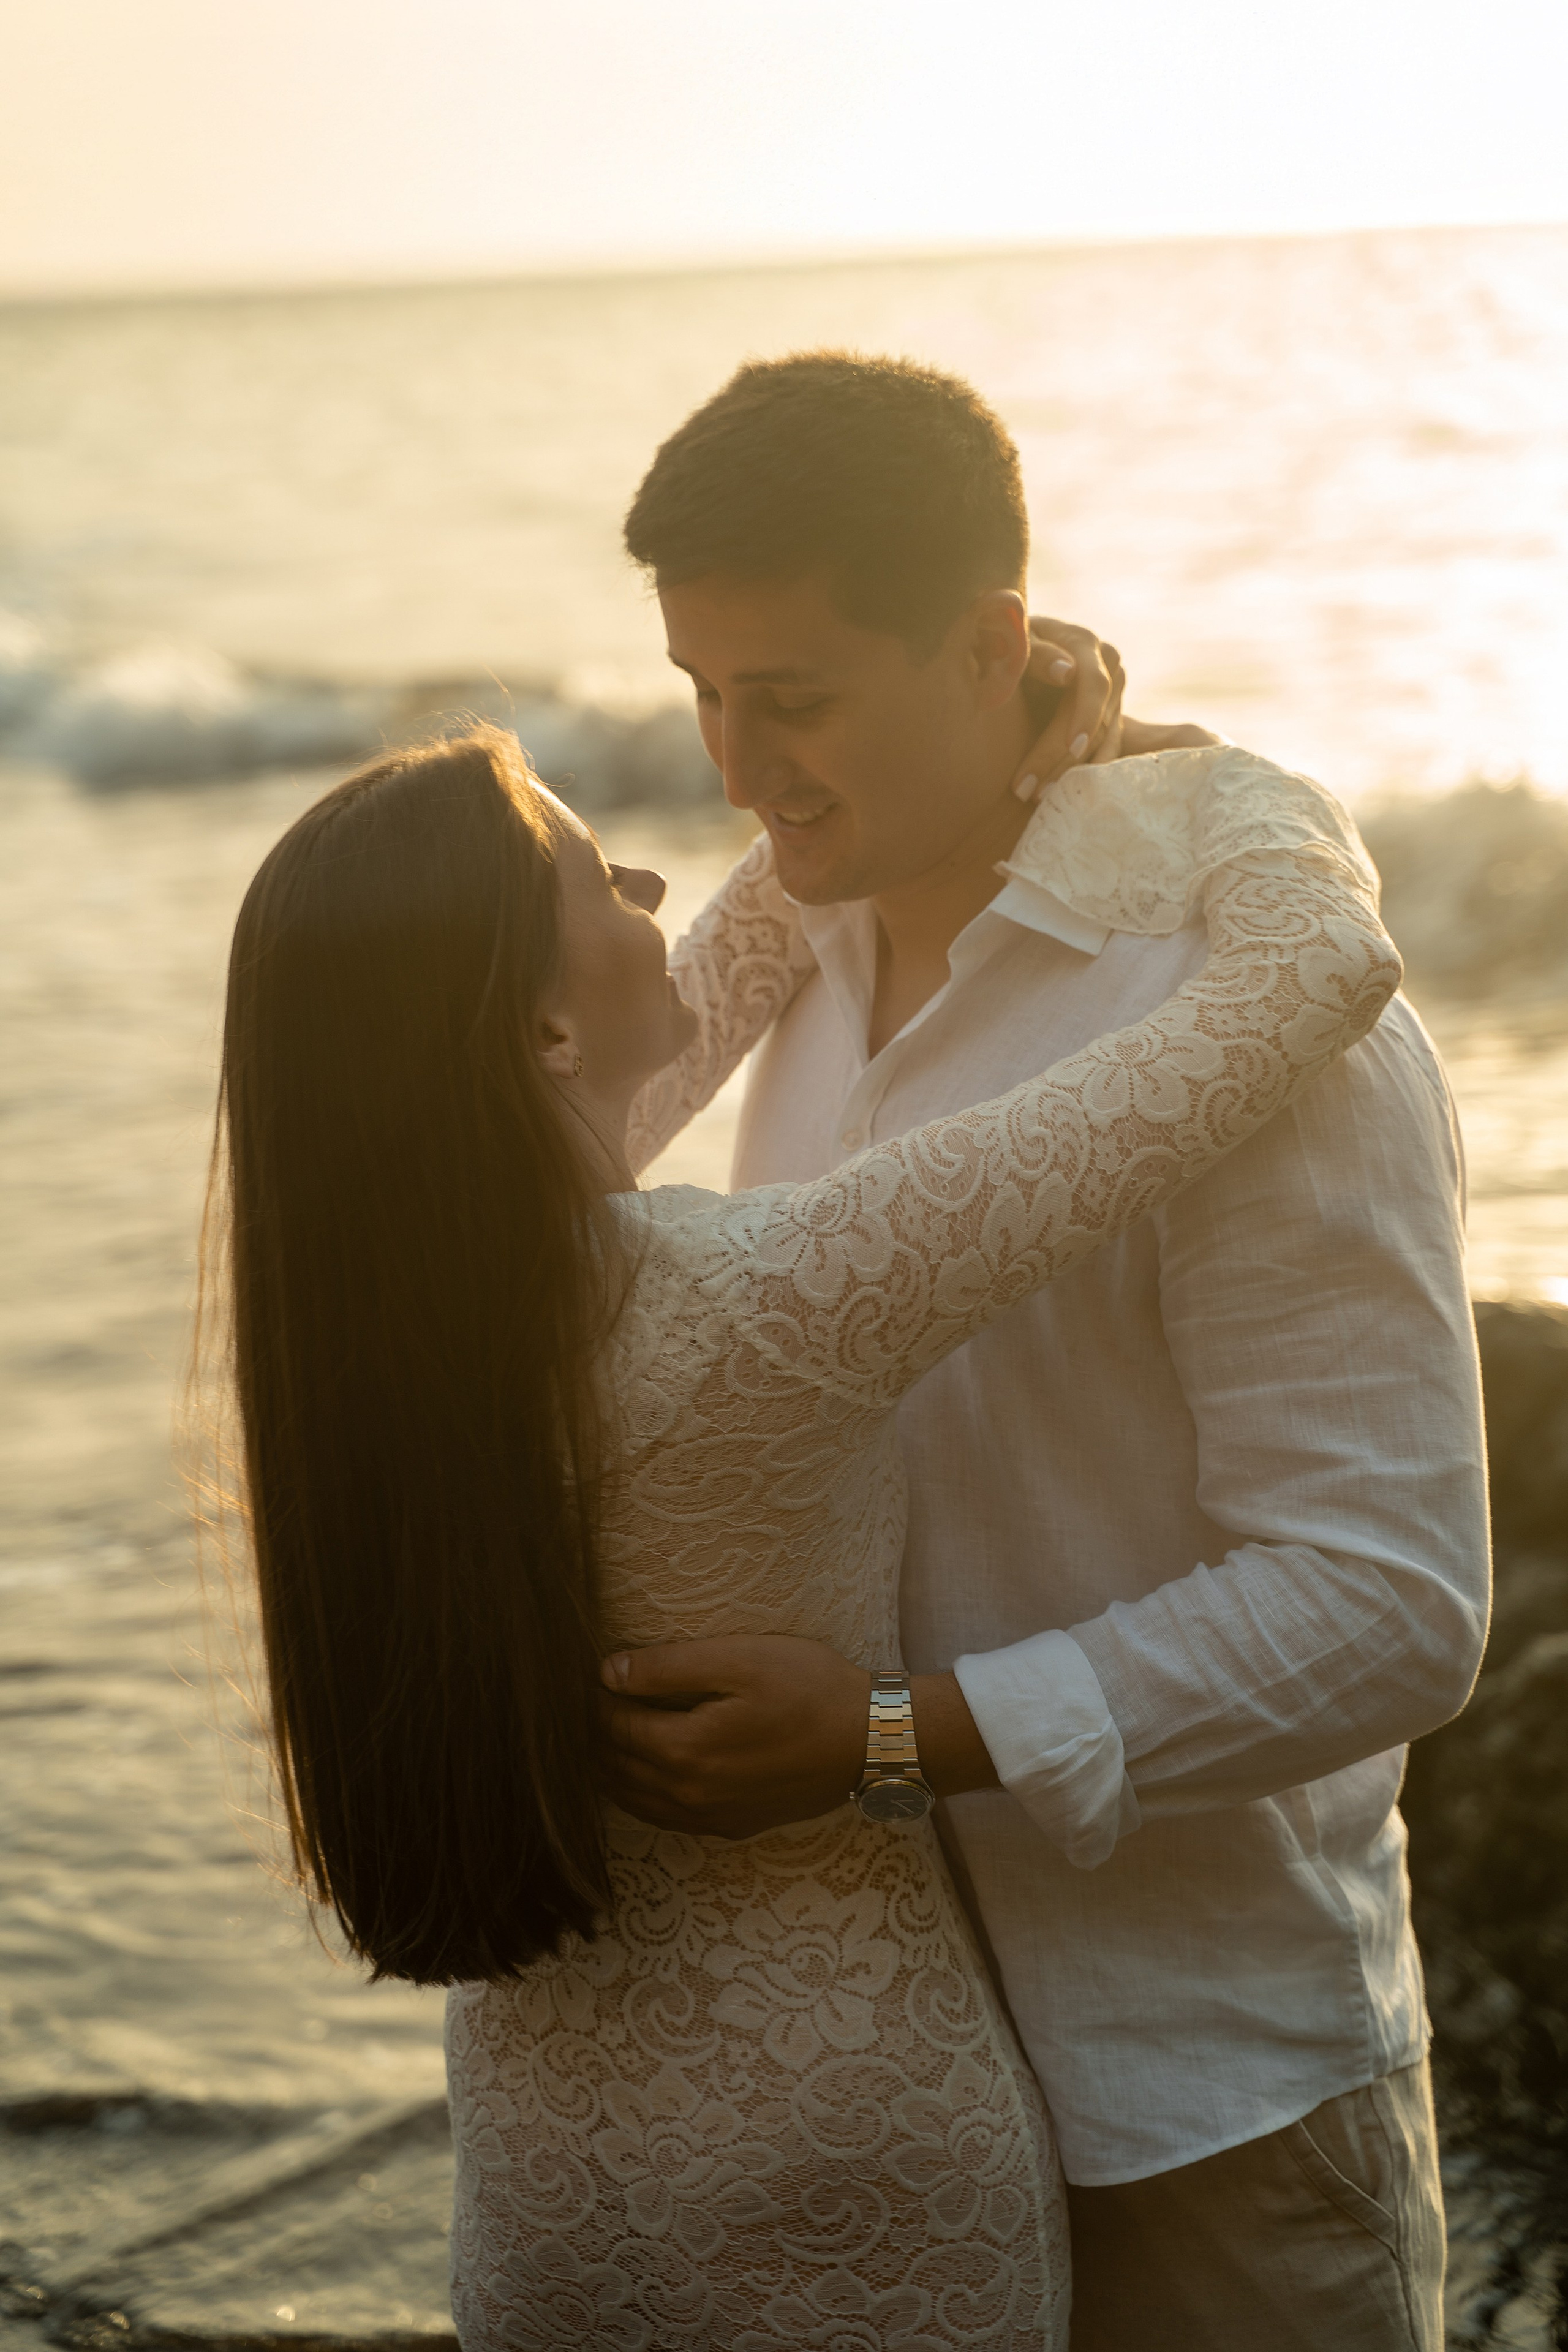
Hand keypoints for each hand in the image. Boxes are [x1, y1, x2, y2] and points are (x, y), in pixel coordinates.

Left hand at [599, 1636, 1000, 1837]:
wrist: (873, 1741)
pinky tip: (640, 1771)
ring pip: (634, 1799)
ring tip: (594, 1735)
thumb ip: (667, 1667)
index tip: (572, 1675)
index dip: (587, 1699)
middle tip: (572, 1705)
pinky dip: (640, 1794)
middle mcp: (689, 1794)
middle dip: (589, 1737)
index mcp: (684, 1750)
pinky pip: (665, 1816)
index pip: (610, 1726)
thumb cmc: (810, 1688)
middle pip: (613, 1767)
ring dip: (608, 1769)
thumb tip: (607, 1672)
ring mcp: (711, 1817)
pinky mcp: (733, 1825)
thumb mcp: (739, 1659)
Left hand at [1011, 618, 1220, 801]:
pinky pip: (1104, 751)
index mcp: (1085, 645)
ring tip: (1035, 797)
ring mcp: (1112, 695)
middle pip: (1096, 720)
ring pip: (1100, 741)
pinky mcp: (1110, 717)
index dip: (1085, 718)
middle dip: (1061, 758)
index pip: (1094, 685)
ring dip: (1069, 772)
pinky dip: (1084, 773)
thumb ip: (1035, 654)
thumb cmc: (1005, 644)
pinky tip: (1059, 794)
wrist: (1014, 652)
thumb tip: (1067, 673)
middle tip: (1026, 790)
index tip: (1071, 749)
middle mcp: (1107, 668)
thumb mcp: (1013, 641)